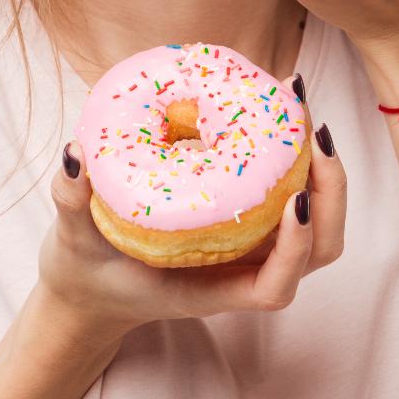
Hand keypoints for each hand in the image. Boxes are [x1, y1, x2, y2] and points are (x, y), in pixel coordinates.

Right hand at [38, 118, 346, 340]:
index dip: (296, 249)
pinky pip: (289, 192)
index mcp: (208, 290)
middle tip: (314, 132)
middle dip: (330, 193)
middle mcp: (240, 271)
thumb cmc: (87, 271)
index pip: (273, 288)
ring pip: (316, 222)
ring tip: (301, 109)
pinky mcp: (246, 221)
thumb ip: (68, 202)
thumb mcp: (71, 241)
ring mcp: (250, 247)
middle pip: (317, 249)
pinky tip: (276, 108)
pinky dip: (296, 156)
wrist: (91, 287)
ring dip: (322, 169)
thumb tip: (75, 154)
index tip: (297, 200)